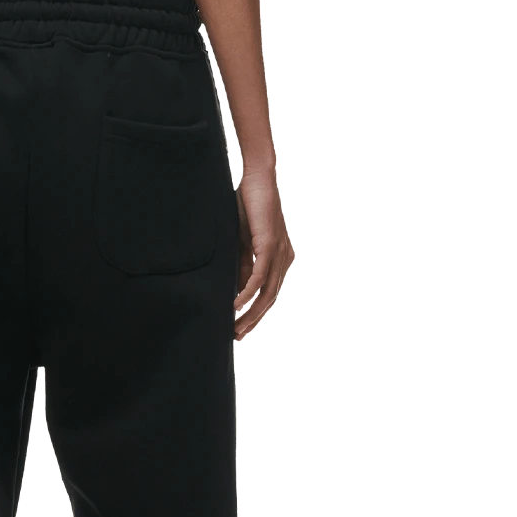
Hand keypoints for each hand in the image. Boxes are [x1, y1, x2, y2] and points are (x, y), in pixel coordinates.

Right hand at [233, 169, 292, 342]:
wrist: (257, 180)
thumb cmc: (249, 206)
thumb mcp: (243, 242)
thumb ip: (243, 264)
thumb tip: (237, 289)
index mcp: (279, 258)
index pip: (269, 293)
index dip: (256, 313)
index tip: (241, 327)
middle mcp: (283, 259)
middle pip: (270, 299)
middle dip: (252, 320)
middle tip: (236, 335)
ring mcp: (278, 254)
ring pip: (266, 293)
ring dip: (249, 313)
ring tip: (234, 326)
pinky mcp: (268, 246)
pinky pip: (258, 277)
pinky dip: (247, 294)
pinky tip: (235, 305)